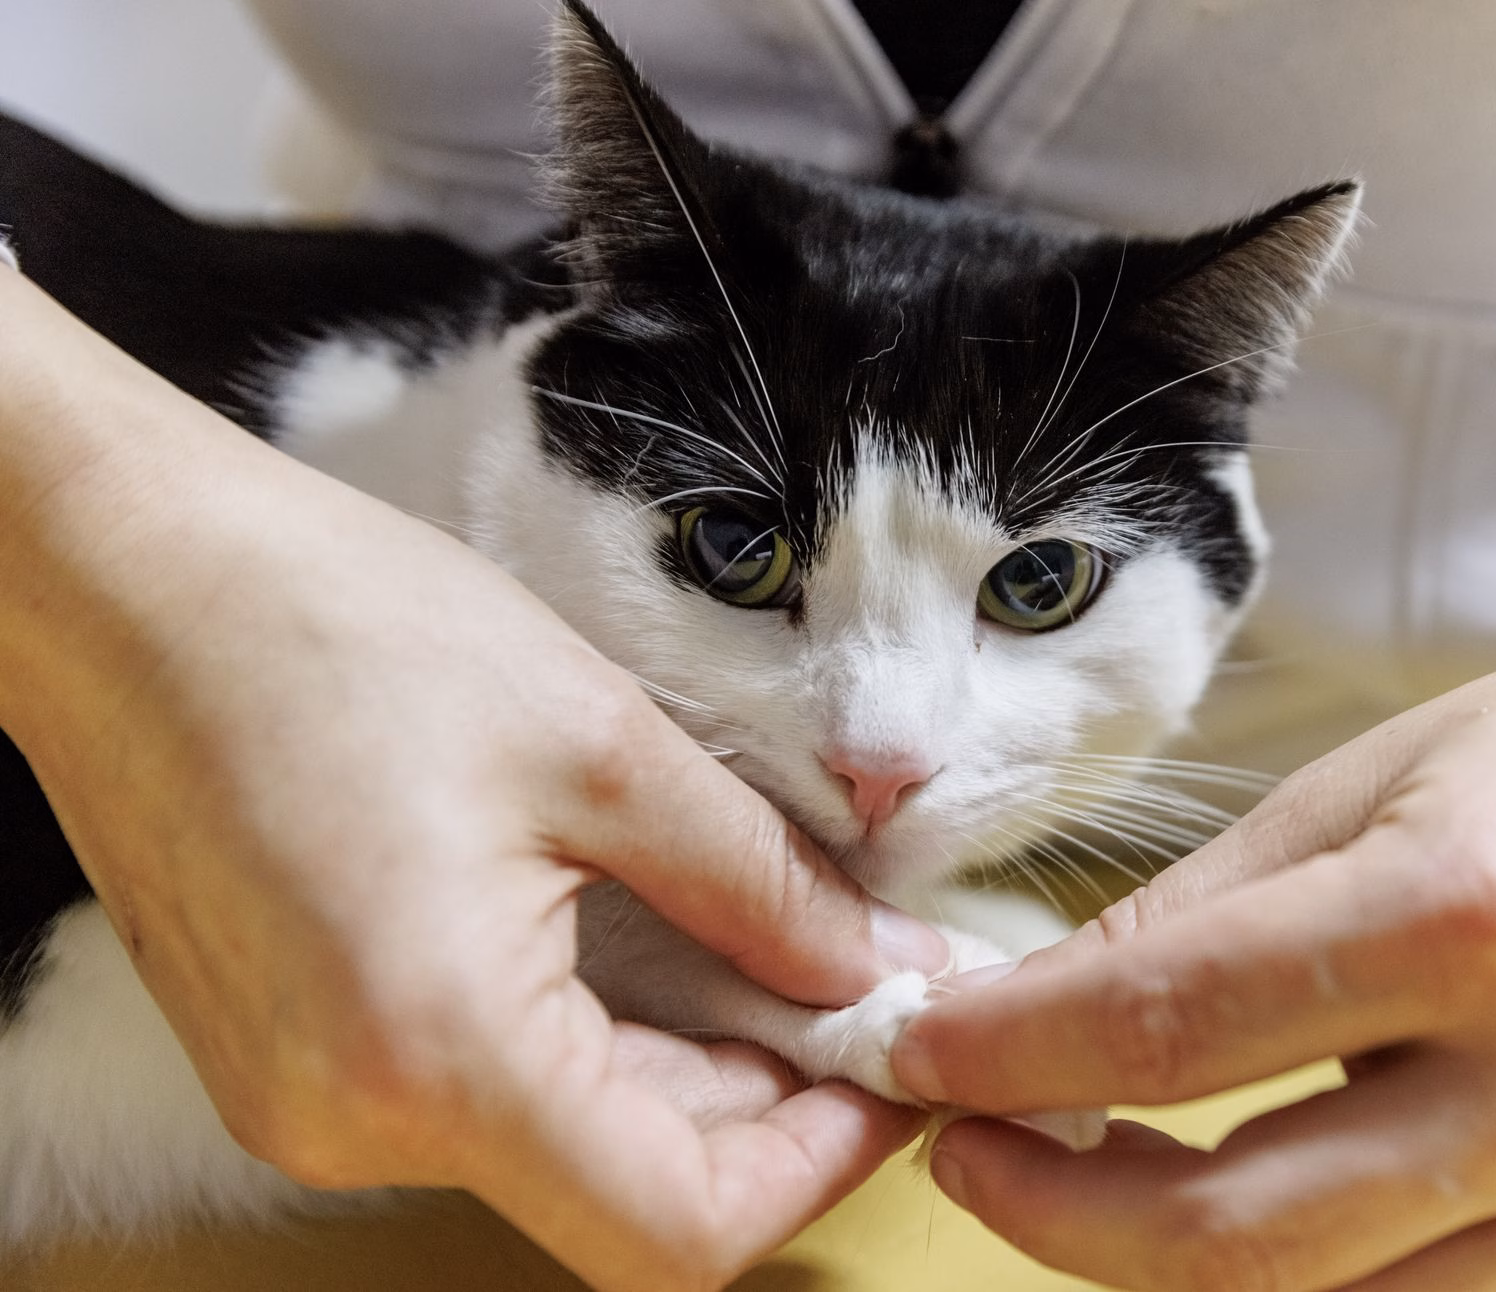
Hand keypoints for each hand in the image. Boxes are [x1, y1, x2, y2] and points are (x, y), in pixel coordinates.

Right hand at [0, 272, 945, 1289]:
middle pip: (624, 1192)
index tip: (890, 1064)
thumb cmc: (337, 630)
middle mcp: (353, 1124)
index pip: (676, 1234)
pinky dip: (587, 1044)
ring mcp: (307, 1104)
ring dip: (682, 1068)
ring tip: (760, 941)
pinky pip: (480, 1099)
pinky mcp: (291, 1061)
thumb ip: (764, 889)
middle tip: (853, 976)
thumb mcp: (603, 746)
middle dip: (767, 1098)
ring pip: (558, 1148)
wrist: (126, 580)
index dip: (819, 1165)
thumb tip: (878, 969)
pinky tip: (643, 938)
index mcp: (438, 1056)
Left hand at [891, 557, 1495, 1289]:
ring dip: (1168, 1255)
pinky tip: (1251, 1188)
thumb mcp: (1371, 778)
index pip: (1171, 1029)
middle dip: (1057, 1212)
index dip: (1007, 1055)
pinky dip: (1311, 1271)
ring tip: (1090, 1169)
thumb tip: (1037, 1010)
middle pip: (1236, 1234)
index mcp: (1478, 911)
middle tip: (969, 1143)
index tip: (912, 1052)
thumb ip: (1201, 913)